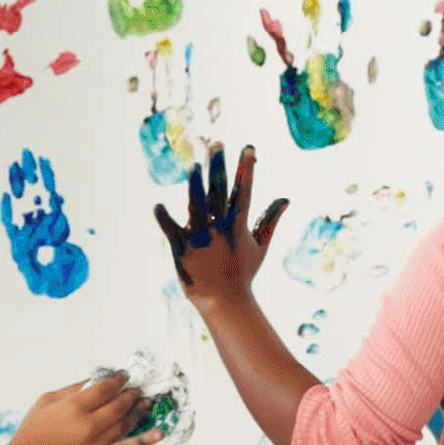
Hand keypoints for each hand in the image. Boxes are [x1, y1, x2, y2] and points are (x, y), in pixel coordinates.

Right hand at [0, 375, 160, 444]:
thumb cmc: (33, 431)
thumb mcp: (46, 401)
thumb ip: (72, 390)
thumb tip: (94, 381)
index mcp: (74, 407)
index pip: (105, 389)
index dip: (118, 380)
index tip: (125, 376)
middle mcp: (88, 424)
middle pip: (119, 405)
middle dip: (130, 395)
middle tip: (137, 389)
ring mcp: (97, 442)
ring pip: (125, 423)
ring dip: (138, 411)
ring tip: (146, 402)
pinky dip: (146, 439)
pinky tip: (159, 433)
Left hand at [155, 146, 288, 305]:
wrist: (224, 300)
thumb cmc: (242, 272)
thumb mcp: (260, 245)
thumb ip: (271, 219)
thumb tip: (285, 199)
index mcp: (238, 225)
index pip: (243, 191)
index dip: (246, 169)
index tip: (249, 149)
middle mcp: (220, 228)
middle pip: (219, 191)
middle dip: (219, 166)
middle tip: (217, 143)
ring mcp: (201, 237)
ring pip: (196, 206)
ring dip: (195, 186)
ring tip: (194, 166)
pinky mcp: (182, 248)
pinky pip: (171, 230)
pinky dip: (164, 219)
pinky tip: (158, 207)